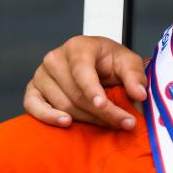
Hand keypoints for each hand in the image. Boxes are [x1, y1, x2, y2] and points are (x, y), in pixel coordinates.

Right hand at [24, 36, 147, 129]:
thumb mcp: (128, 63)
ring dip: (87, 119)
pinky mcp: (33, 90)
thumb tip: (139, 95)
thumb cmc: (110, 61)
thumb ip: (135, 76)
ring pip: (62, 104)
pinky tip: (66, 123)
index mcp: (78, 47)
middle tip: (125, 123)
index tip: (104, 105)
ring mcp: (41, 74)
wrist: (95, 63)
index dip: (93, 90)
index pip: (82, 70)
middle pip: (75, 93)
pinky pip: (33, 106)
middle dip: (101, 112)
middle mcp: (55, 59)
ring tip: (109, 124)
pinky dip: (48, 117)